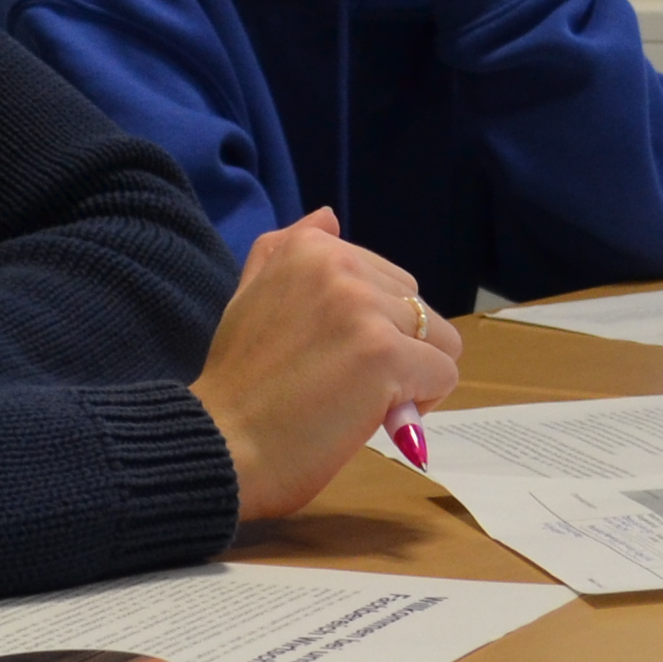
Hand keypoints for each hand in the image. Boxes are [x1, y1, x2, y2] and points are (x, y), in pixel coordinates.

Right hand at [188, 209, 461, 517]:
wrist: (220, 445)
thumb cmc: (237, 385)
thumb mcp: (250, 297)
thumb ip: (284, 252)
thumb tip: (328, 216)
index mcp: (309, 247)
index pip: (387, 280)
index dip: (372, 328)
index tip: (330, 358)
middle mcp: (339, 264)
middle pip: (418, 307)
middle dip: (396, 349)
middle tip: (344, 385)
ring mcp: (363, 308)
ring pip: (441, 340)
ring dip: (414, 377)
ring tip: (363, 401)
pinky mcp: (384, 354)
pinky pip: (443, 375)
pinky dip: (421, 405)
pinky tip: (376, 417)